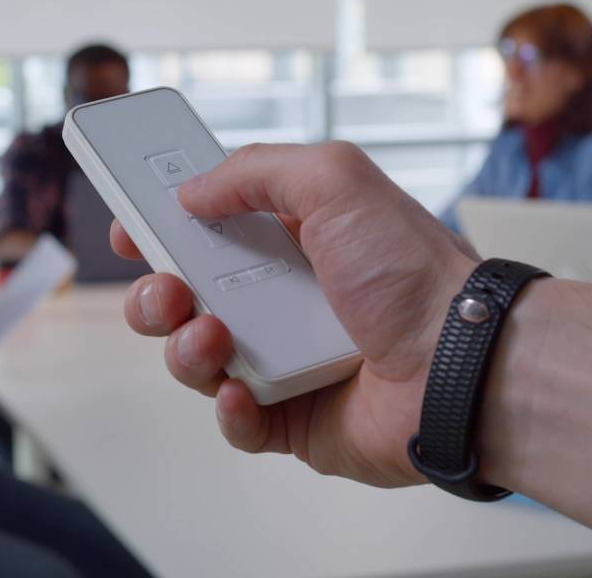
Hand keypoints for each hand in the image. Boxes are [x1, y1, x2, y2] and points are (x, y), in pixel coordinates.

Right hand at [111, 142, 479, 487]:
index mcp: (293, 239)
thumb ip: (255, 170)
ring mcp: (287, 360)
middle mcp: (285, 298)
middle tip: (167, 289)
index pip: (209, 229)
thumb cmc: (411, 272)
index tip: (131, 227)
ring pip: (198, 359)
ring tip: (215, 338)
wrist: (460, 363)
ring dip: (187, 347)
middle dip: (156, 293)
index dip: (163, 227)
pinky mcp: (295, 420)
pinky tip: (245, 393)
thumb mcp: (335, 180)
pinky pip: (237, 421)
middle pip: (187, 296)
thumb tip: (192, 190)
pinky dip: (231, 410)